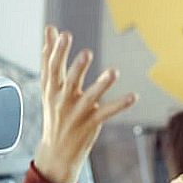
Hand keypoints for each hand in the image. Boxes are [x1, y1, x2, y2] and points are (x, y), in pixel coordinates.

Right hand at [34, 26, 137, 182]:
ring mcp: (78, 112)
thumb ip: (50, 57)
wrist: (56, 152)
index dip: (57, 52)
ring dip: (102, 85)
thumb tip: (50, 30)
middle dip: (77, 68)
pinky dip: (120, 105)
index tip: (63, 34)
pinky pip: (107, 112)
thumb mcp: (48, 86)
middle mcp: (63, 100)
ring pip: (91, 97)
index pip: (52, 68)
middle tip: (87, 53)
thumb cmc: (54, 112)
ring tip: (113, 72)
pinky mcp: (91, 123)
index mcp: (52, 89)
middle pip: (70, 82)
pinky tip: (133, 96)